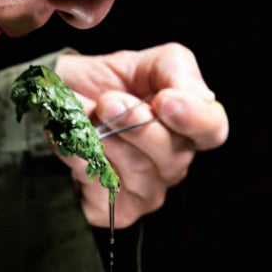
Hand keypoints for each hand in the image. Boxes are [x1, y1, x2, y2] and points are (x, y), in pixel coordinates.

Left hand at [54, 42, 228, 227]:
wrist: (59, 97)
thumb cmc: (109, 82)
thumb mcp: (149, 62)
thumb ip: (178, 70)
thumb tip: (182, 96)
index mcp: (191, 126)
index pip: (211, 130)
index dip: (192, 118)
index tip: (164, 101)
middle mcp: (174, 162)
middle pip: (172, 155)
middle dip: (137, 126)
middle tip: (108, 102)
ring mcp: (148, 191)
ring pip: (135, 170)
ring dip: (103, 137)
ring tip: (83, 113)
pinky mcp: (114, 209)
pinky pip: (103, 189)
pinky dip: (80, 158)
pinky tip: (69, 139)